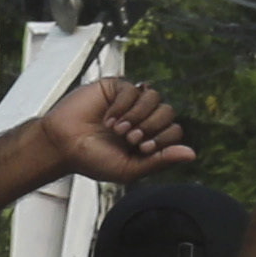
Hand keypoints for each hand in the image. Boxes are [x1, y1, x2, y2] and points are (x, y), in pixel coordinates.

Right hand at [38, 74, 192, 185]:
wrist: (63, 146)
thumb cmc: (93, 160)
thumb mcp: (130, 168)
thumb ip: (160, 161)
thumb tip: (192, 154)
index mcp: (149, 137)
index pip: (174, 130)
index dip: (162, 139)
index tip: (140, 149)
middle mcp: (143, 118)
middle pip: (168, 112)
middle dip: (151, 126)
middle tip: (129, 138)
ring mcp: (130, 101)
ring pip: (154, 97)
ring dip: (137, 115)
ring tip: (118, 129)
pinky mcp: (116, 88)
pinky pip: (132, 89)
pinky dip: (122, 106)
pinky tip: (108, 117)